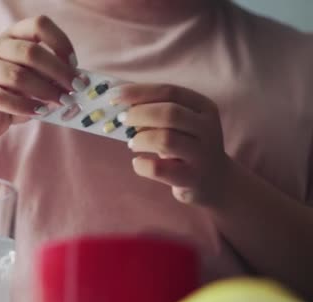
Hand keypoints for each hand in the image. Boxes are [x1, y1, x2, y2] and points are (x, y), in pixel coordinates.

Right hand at [0, 15, 85, 138]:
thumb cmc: (15, 93)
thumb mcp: (35, 79)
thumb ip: (51, 76)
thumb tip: (76, 81)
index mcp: (12, 35)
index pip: (39, 25)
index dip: (60, 42)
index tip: (74, 64)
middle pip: (31, 52)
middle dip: (58, 71)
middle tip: (76, 88)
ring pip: (18, 76)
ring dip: (45, 91)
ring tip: (61, 102)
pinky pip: (4, 99)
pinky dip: (26, 107)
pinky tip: (40, 112)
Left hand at [115, 84, 231, 205]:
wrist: (216, 180)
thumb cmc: (188, 145)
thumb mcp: (181, 123)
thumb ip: (157, 109)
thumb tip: (120, 99)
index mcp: (204, 108)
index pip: (170, 92)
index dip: (139, 92)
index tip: (113, 95)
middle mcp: (207, 129)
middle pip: (169, 114)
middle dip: (139, 114)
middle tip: (122, 120)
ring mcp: (202, 155)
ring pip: (165, 140)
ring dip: (141, 139)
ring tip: (132, 143)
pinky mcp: (192, 179)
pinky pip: (159, 169)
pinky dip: (141, 165)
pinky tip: (138, 162)